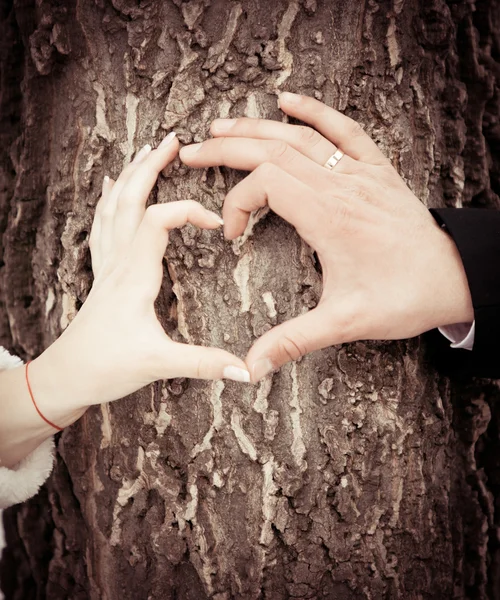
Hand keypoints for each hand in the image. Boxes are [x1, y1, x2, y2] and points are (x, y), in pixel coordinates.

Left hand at [31, 133, 249, 426]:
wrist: (64, 376)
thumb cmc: (105, 367)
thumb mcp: (159, 364)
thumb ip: (204, 364)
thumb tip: (247, 371)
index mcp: (134, 276)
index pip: (158, 220)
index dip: (190, 211)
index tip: (219, 225)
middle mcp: (117, 262)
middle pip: (129, 199)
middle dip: (151, 167)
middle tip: (173, 140)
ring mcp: (106, 266)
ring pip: (112, 207)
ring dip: (130, 175)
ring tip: (146, 151)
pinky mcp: (102, 274)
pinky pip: (102, 225)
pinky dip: (107, 199)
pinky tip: (107, 186)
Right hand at [180, 92, 473, 381]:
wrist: (454, 278)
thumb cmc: (404, 297)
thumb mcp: (346, 323)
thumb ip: (294, 341)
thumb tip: (250, 367)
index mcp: (330, 216)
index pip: (266, 184)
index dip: (237, 204)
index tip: (233, 234)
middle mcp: (342, 185)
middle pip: (273, 150)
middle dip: (227, 150)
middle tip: (191, 152)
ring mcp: (360, 173)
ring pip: (300, 136)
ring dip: (257, 128)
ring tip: (221, 127)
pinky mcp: (376, 170)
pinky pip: (344, 129)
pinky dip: (315, 111)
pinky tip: (290, 100)